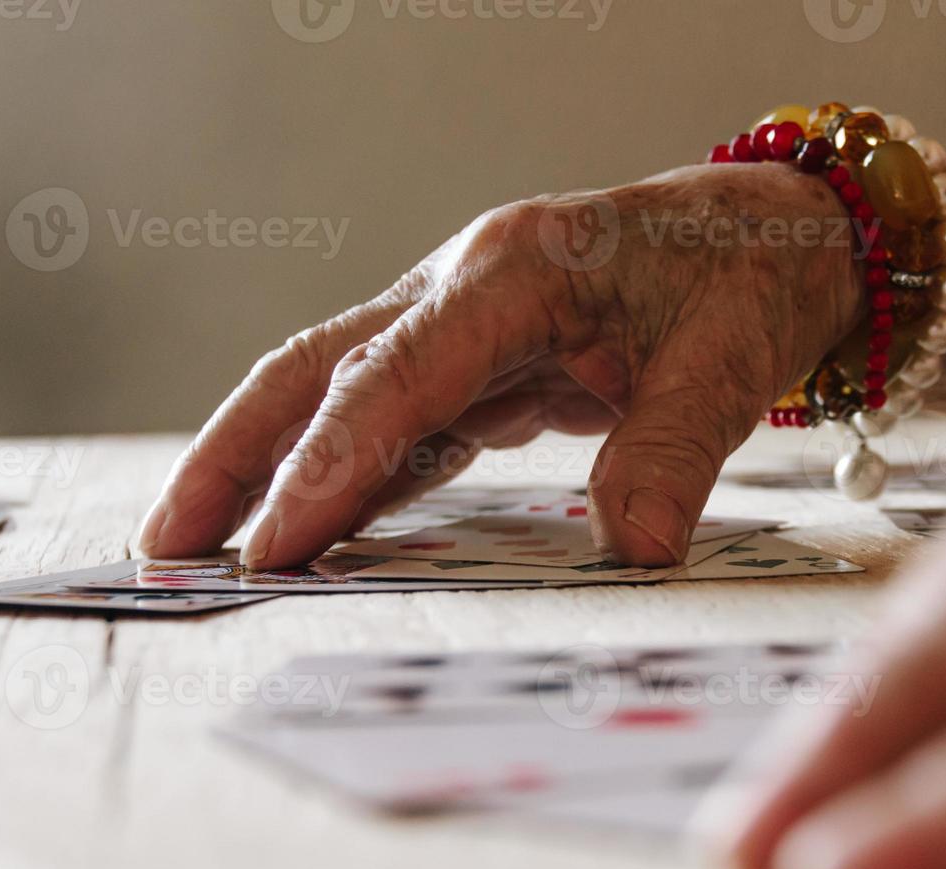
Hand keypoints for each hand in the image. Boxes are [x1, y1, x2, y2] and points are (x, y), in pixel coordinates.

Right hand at [139, 163, 861, 568]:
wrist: (779, 238)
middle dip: (237, 453)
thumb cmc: (751, 276)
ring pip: (345, 396)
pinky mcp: (490, 365)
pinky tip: (320, 536)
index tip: (272, 545)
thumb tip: (633, 549)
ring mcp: (470, 327)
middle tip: (166, 545)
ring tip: (211, 552)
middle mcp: (469, 290)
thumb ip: (675, 447)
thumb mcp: (732, 356)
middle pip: (321, 367)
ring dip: (275, 470)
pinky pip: (405, 426)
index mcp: (517, 270)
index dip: (330, 462)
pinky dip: (355, 479)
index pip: (398, 373)